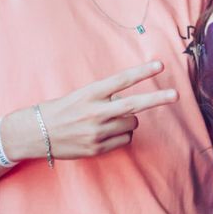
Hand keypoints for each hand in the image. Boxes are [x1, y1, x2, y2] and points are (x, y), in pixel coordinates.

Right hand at [3, 60, 177, 160]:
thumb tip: (131, 105)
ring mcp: (97, 132)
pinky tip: (106, 134)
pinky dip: (121, 136)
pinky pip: (124, 140)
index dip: (142, 72)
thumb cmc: (60, 110)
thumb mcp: (81, 96)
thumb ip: (105, 97)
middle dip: (158, 99)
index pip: (122, 80)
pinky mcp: (97, 148)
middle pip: (134, 105)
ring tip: (110, 120)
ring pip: (132, 125)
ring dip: (129, 121)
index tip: (160, 65)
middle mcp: (95, 112)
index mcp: (90, 93)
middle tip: (176, 95)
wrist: (36, 133)